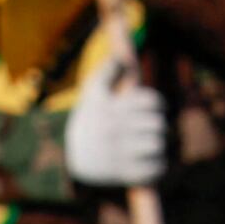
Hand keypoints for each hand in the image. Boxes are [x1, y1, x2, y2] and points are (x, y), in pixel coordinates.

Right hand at [64, 58, 168, 187]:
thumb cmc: (88, 118)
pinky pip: (153, 169)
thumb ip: (109, 68)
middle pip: (158, 124)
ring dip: (158, 145)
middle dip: (157, 125)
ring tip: (151, 144)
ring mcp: (118, 152)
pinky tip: (149, 160)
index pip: (152, 101)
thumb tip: (124, 50)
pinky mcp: (121, 173)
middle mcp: (115, 130)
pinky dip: (157, 165)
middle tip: (152, 128)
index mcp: (112, 108)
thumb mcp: (93, 90)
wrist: (66, 155)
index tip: (154, 108)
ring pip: (157, 146)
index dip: (157, 103)